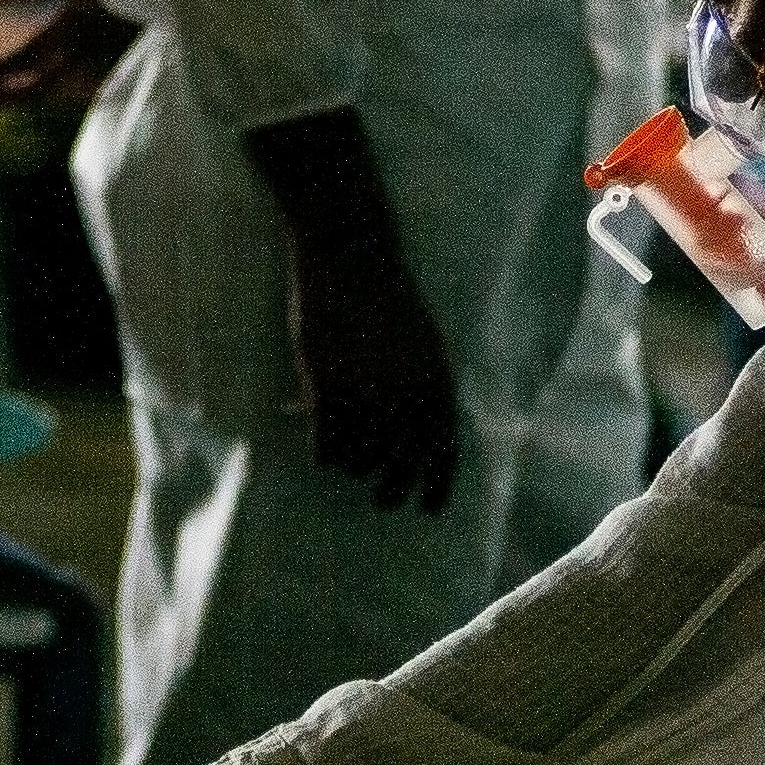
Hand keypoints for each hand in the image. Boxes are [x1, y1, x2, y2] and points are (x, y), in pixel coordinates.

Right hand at [284, 212, 463, 510]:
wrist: (351, 253)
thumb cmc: (385, 295)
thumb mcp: (422, 342)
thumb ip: (422, 389)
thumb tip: (417, 441)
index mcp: (437, 382)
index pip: (444, 454)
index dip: (438, 487)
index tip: (430, 511)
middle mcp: (406, 396)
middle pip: (400, 470)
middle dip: (391, 491)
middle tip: (383, 501)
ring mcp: (365, 395)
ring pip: (358, 461)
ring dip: (352, 463)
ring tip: (345, 455)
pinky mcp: (326, 389)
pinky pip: (326, 446)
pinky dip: (324, 452)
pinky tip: (320, 449)